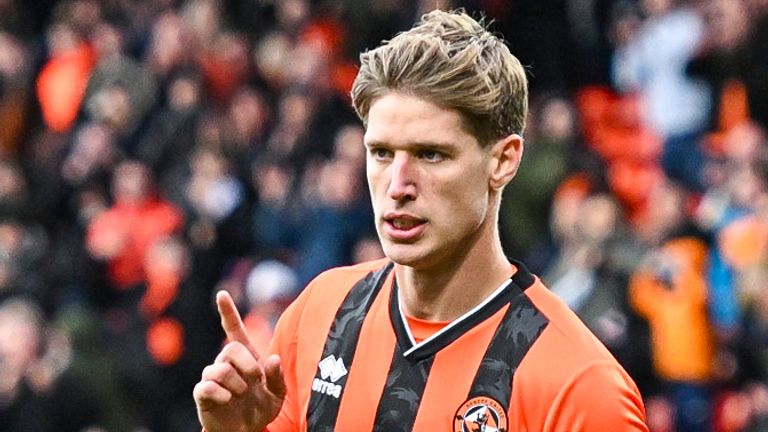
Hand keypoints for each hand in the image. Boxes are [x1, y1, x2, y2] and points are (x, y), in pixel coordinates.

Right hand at [194, 291, 286, 431]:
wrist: (247, 431)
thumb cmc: (261, 408)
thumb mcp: (278, 393)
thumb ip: (277, 376)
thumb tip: (272, 359)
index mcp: (244, 357)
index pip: (233, 329)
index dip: (228, 312)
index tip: (222, 294)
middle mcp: (226, 363)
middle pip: (230, 348)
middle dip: (247, 364)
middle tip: (256, 380)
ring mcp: (213, 378)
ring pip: (219, 368)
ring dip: (236, 384)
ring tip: (242, 395)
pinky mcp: (203, 394)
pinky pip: (206, 386)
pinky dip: (221, 394)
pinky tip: (228, 400)